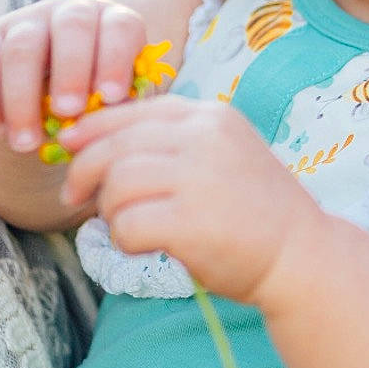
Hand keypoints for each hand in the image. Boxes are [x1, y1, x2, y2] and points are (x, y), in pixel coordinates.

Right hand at [0, 0, 153, 153]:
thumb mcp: (115, 101)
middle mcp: (70, 11)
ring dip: (21, 98)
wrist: (52, 92)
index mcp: (111, 21)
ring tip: (26, 143)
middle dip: (70, 70)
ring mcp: (26, 20)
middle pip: (71, 26)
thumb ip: (115, 111)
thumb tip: (102, 129)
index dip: (116, 59)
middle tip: (68, 111)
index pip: (120, 26)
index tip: (110, 97)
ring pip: (20, 48)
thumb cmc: (96, 100)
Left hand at [58, 96, 321, 301]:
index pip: (133, 111)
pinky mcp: (191, 223)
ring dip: (109, 210)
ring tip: (125, 226)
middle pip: (115, 146)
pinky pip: (126, 226)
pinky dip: (122, 241)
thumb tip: (94, 142)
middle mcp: (205, 137)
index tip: (67, 145)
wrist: (301, 255)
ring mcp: (199, 178)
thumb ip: (173, 142)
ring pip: (116, 184)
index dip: (91, 128)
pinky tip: (142, 247)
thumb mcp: (221, 153)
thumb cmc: (253, 210)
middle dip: (84, 172)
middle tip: (75, 198)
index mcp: (210, 116)